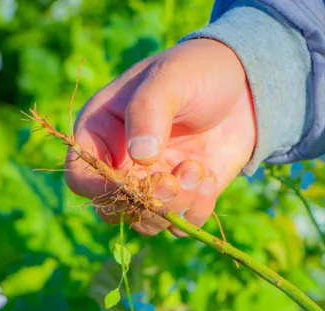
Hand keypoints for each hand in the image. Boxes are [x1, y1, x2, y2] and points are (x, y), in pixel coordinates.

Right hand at [64, 39, 255, 235]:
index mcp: (100, 131)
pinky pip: (180, 225)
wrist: (244, 85)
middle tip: (175, 179)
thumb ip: (148, 112)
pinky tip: (210, 179)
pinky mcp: (182, 197)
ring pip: (146, 222)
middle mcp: (120, 163)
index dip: (100, 188)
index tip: (132, 184)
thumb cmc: (197, 71)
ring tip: (198, 171)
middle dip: (144, 202)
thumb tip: (139, 159)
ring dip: (174, 206)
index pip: (80, 176)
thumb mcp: (171, 77)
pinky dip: (196, 211)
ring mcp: (151, 183)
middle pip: (112, 208)